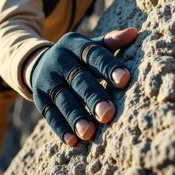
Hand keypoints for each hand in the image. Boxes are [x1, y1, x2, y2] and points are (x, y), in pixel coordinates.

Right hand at [30, 28, 137, 146]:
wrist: (40, 62)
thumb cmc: (79, 58)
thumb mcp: (90, 46)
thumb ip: (111, 43)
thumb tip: (134, 33)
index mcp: (75, 45)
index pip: (93, 54)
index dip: (108, 66)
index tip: (125, 80)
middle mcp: (59, 60)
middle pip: (78, 79)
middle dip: (93, 97)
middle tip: (108, 114)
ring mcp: (47, 79)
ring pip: (62, 98)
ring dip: (75, 116)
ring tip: (89, 133)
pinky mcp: (39, 97)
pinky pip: (49, 113)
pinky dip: (60, 127)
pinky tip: (72, 141)